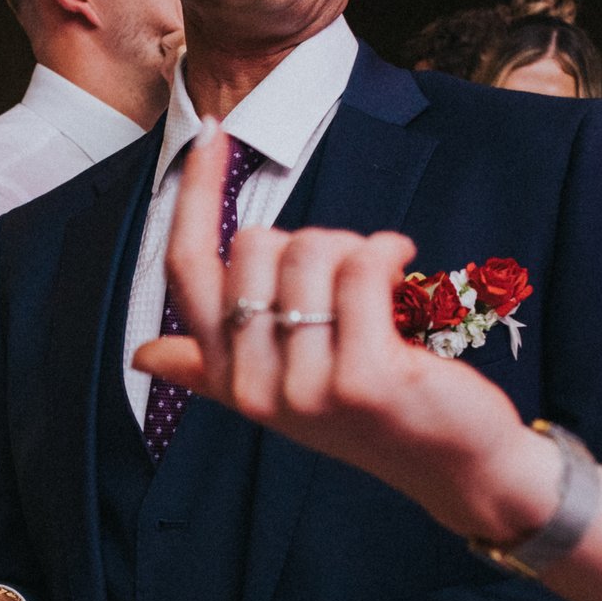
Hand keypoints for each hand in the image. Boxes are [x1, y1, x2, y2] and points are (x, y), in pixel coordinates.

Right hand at [132, 125, 560, 546]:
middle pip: (255, 244)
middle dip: (309, 240)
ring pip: (310, 249)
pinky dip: (387, 249)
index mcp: (227, 378)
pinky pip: (360, 266)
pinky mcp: (362, 379)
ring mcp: (306, 388)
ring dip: (356, 248)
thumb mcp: (284, 387)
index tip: (212, 134)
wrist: (455, 466)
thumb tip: (145, 357)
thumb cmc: (373, 413)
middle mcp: (254, 389)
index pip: (186, 268)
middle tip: (350, 282)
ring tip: (382, 288)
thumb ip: (213, 367)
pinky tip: (405, 265)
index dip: (193, 193)